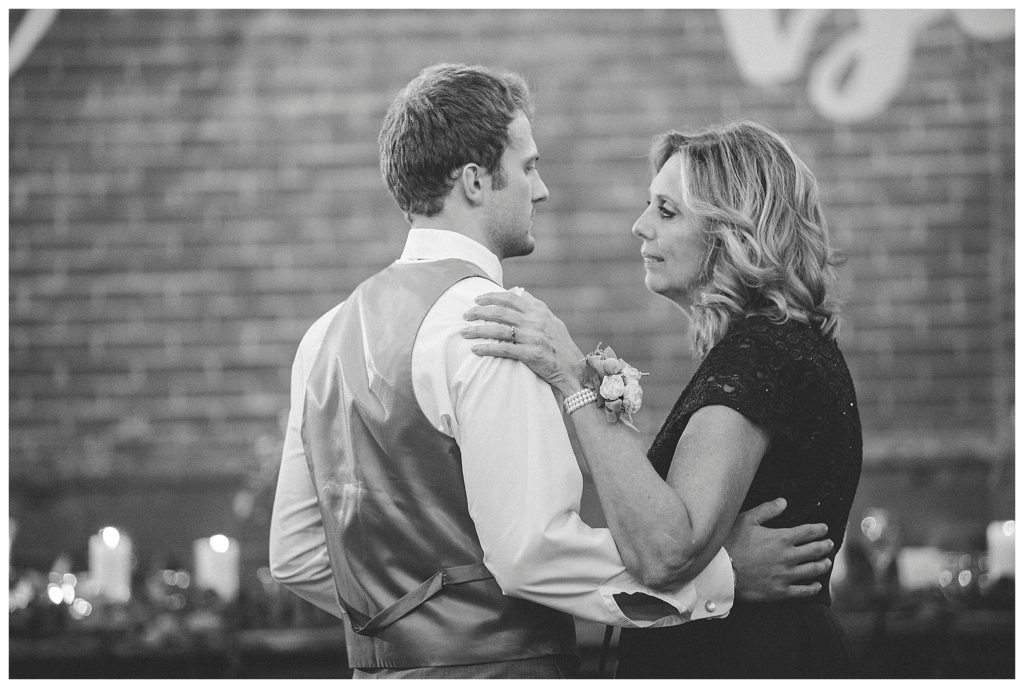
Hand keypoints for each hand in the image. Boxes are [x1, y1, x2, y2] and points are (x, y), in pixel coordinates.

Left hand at [462, 289, 589, 396]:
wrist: (574, 368)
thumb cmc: (561, 345)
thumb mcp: (552, 321)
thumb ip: (536, 307)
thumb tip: (522, 293)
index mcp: (539, 311)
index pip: (510, 297)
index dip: (491, 296)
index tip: (477, 299)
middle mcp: (535, 321)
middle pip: (500, 311)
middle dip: (479, 312)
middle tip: (465, 315)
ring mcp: (533, 337)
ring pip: (498, 329)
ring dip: (478, 330)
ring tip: (464, 332)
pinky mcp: (530, 354)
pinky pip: (504, 349)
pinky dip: (487, 348)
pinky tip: (475, 349)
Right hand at [724, 498, 833, 602]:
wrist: (720, 571)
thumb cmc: (731, 542)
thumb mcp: (747, 519)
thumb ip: (767, 510)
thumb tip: (784, 501)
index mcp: (781, 538)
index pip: (808, 532)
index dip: (819, 529)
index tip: (824, 528)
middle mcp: (788, 556)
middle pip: (814, 550)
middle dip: (825, 546)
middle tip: (829, 544)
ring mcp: (786, 575)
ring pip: (812, 570)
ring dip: (823, 565)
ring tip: (827, 562)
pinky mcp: (780, 591)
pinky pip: (803, 591)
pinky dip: (813, 587)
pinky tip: (816, 585)